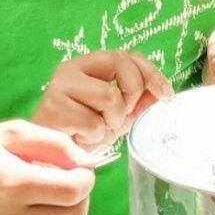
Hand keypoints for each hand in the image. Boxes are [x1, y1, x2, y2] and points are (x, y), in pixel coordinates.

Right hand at [0, 120, 95, 214]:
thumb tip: (88, 164)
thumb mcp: (11, 133)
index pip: (73, 191)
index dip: (85, 176)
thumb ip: (54, 144)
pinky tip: (29, 207)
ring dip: (64, 207)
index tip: (75, 166)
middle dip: (80, 194)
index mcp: (13, 186)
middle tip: (62, 176)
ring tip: (38, 189)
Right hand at [32, 50, 172, 148]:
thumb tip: (161, 92)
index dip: (150, 72)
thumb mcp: (116, 115)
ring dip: (112, 121)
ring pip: (110, 96)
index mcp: (88, 65)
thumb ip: (137, 101)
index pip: (126, 55)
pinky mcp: (53, 108)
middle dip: (132, 94)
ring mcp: (60, 86)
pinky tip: (81, 138)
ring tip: (97, 129)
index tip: (166, 94)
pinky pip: (94, 123)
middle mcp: (71, 69)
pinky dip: (96, 137)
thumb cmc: (81, 133)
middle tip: (122, 116)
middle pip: (120, 64)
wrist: (48, 158)